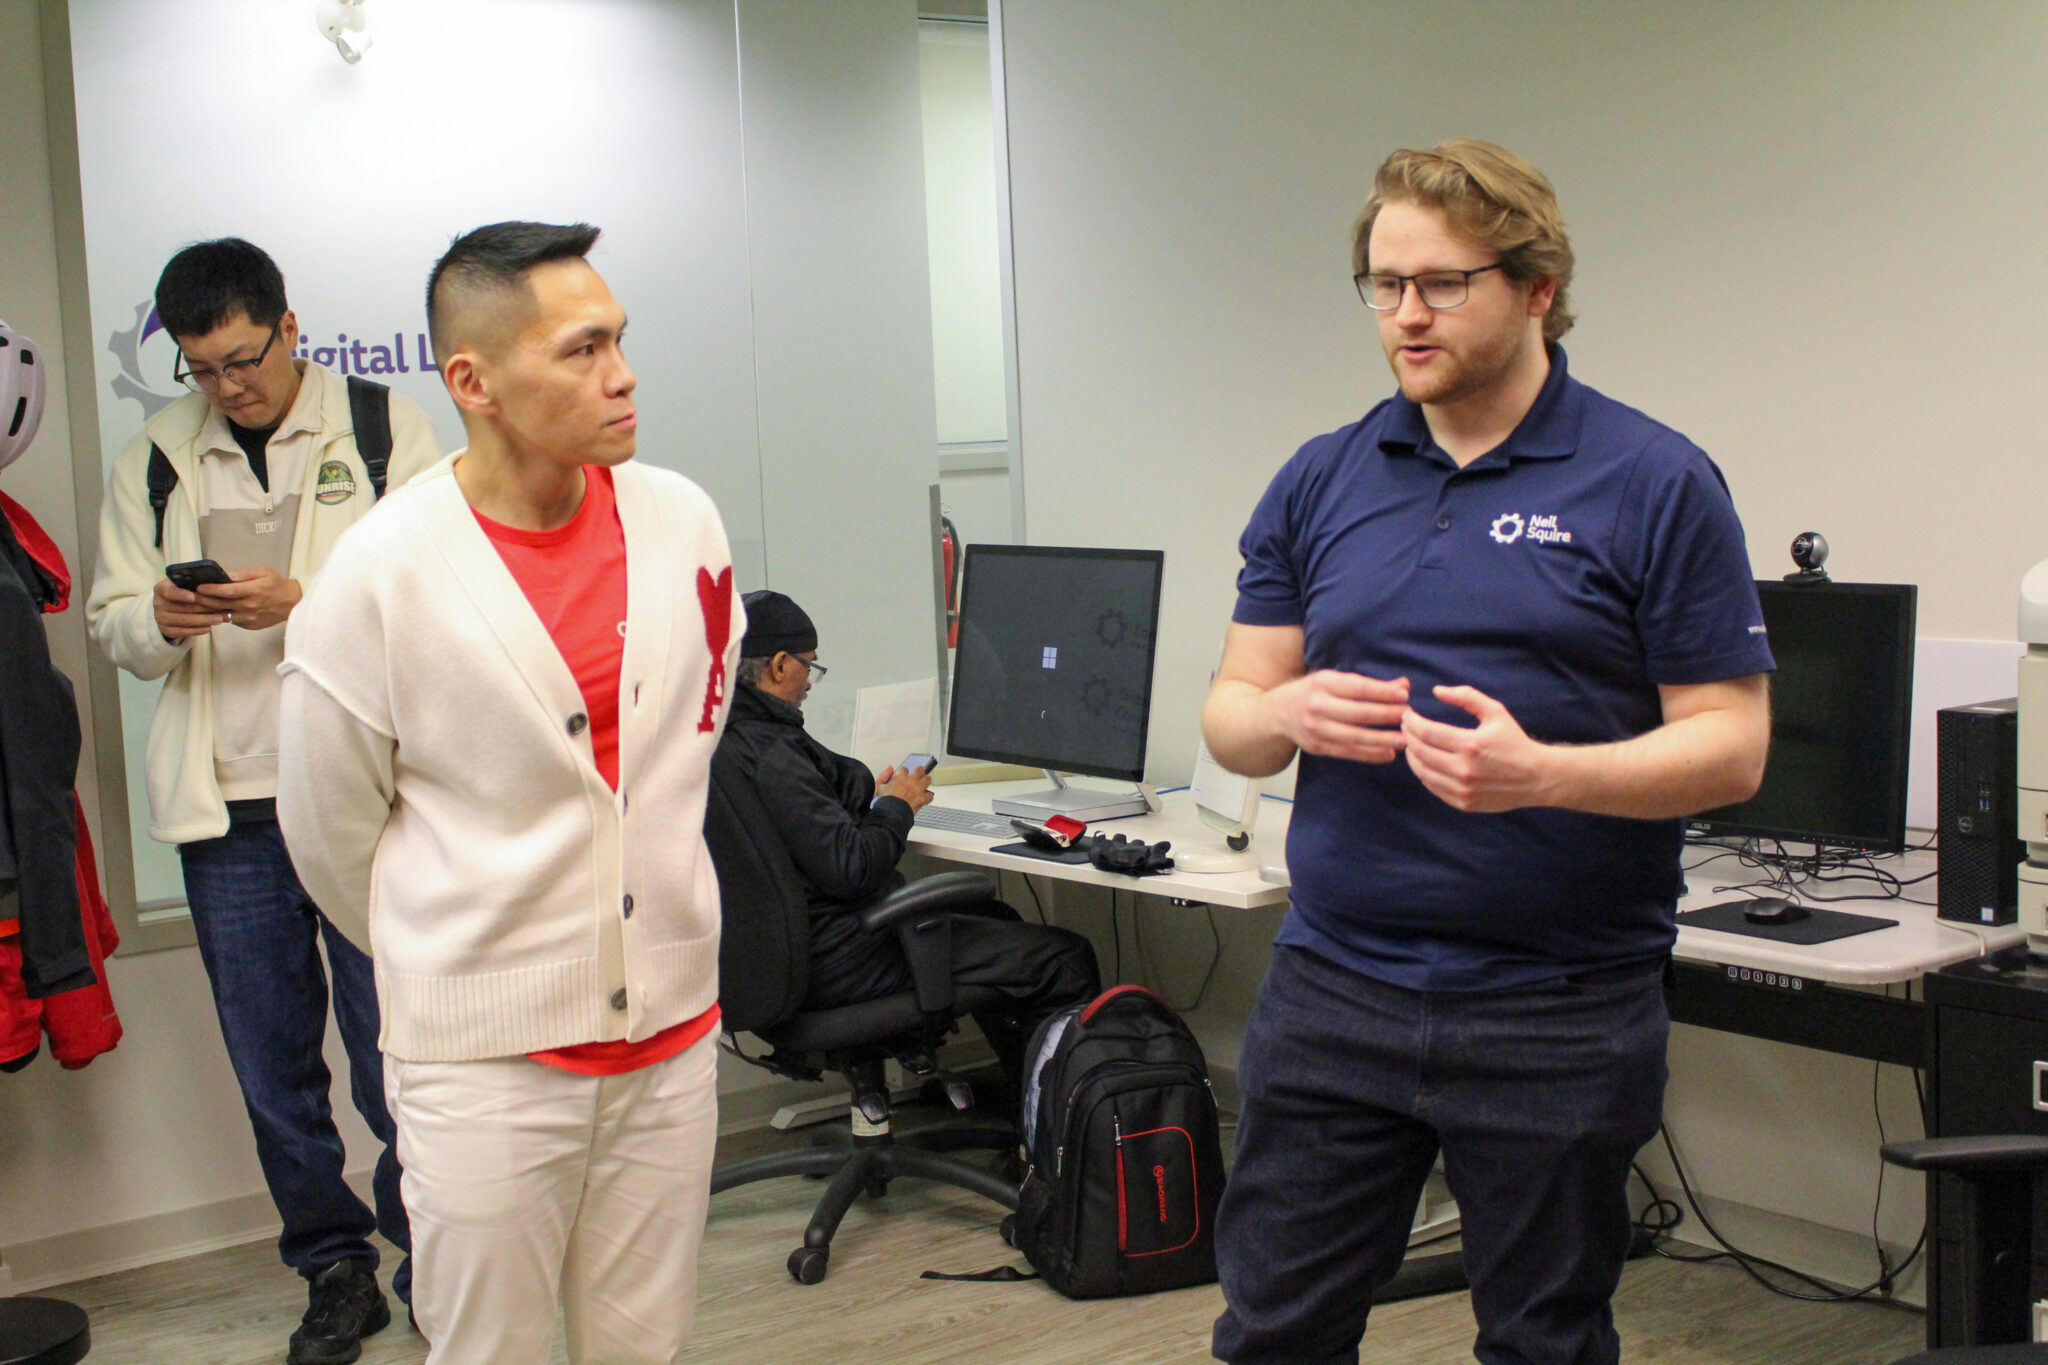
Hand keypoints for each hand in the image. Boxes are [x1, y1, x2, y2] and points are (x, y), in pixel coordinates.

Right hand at [154, 577, 229, 638]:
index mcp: (162, 588)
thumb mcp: (187, 584)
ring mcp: (160, 618)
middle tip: (222, 608)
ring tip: (220, 618)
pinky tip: (209, 627)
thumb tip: (225, 580)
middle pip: (183, 607)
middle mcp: (158, 603)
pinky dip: (197, 630)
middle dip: (205, 608)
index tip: (193, 597)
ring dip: (205, 620)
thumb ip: (201, 581)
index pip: (170, 592)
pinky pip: (183, 632)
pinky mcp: (166, 630)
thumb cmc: (185, 591)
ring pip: (185, 620)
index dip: (181, 594)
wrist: (171, 608)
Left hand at [194, 568, 303, 632]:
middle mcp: (249, 607)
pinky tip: (211, 611)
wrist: (292, 603)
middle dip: (203, 600)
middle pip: (220, 604)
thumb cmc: (277, 584)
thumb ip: (244, 573)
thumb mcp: (263, 572)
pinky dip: (219, 616)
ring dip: (207, 610)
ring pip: (222, 615)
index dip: (211, 589)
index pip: (227, 591)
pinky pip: (230, 620)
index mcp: (253, 591)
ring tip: (195, 605)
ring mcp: (248, 618)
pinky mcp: (248, 625)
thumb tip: (226, 574)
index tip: (198, 586)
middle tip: (189, 596)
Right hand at [875, 764, 933, 811]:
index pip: (904, 769)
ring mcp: (918, 789)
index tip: (903, 775)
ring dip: (925, 781)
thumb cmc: (886, 802)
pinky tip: (925, 797)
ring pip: (927, 779)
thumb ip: (884, 776)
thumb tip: (889, 769)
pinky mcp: (922, 799)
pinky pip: (930, 796)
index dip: (903, 772)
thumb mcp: (880, 787)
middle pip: (920, 769)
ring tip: (923, 783)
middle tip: (917, 774)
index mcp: (900, 777)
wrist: (892, 814)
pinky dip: (928, 797)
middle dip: (919, 771)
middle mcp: (911, 781)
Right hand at [1263, 670, 1409, 763]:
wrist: (1278, 713)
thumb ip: (1368, 684)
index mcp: (1323, 683)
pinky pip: (1348, 753)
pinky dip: (1370, 755)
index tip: (1404, 695)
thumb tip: (1404, 685)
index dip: (1383, 692)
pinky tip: (1388, 754)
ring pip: (1355, 737)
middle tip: (1409, 717)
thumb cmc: (1313, 692)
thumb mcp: (1334, 680)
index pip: (1358, 688)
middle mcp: (1317, 706)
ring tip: (1405, 740)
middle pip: (1359, 714)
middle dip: (1387, 715)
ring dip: (1383, 740)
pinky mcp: (1317, 747)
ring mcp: (1316, 729)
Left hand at [1400, 684, 1552, 812]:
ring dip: (1411, 756)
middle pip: (1420, 752)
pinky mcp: (1463, 803)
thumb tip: (1436, 691)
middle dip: (1408, 736)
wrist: (1536, 777)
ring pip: (1422, 773)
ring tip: (1411, 743)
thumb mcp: (1495, 712)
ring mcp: (1463, 790)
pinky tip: (1424, 762)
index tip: (1406, 714)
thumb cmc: (1514, 741)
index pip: (1427, 733)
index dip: (1411, 722)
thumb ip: (1466, 697)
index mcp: (1471, 745)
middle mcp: (1464, 770)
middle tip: (1405, 727)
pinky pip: (1433, 787)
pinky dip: (1424, 773)